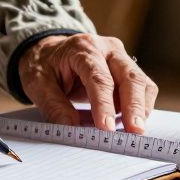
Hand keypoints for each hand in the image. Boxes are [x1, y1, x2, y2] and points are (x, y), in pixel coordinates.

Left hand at [17, 34, 157, 133]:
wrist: (50, 52)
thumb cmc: (44, 65)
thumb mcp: (37, 83)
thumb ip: (53, 106)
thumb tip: (71, 129)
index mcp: (83, 48)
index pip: (99, 78)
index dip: (104, 104)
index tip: (106, 128)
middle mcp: (107, 49)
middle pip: (130, 77)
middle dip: (134, 107)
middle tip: (134, 132)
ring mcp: (121, 58)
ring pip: (142, 83)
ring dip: (140, 109)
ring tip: (132, 131)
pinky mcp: (128, 70)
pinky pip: (143, 89)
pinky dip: (140, 107)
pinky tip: (129, 122)